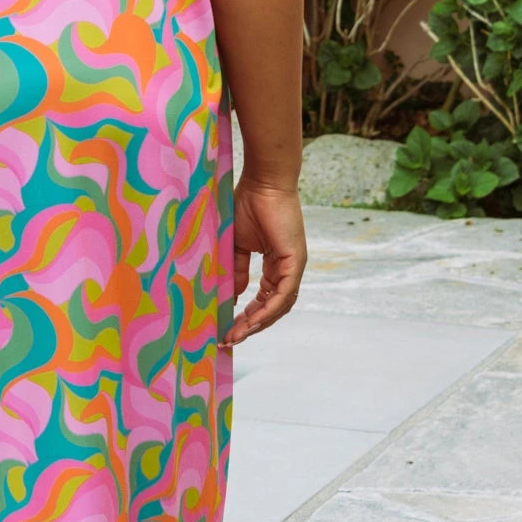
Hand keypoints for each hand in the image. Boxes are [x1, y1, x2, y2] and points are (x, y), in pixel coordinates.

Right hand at [225, 176, 305, 345]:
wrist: (263, 183)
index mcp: (275, 265)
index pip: (264, 299)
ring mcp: (293, 266)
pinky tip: (252, 322)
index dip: (247, 316)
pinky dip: (268, 310)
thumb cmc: (248, 204)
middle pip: (272, 308)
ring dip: (258, 323)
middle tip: (229, 339)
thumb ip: (237, 270)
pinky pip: (283, 294)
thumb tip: (233, 295)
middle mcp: (287, 269)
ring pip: (279, 306)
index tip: (227, 328)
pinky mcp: (294, 261)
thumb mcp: (237, 245)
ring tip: (236, 334)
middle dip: (251, 326)